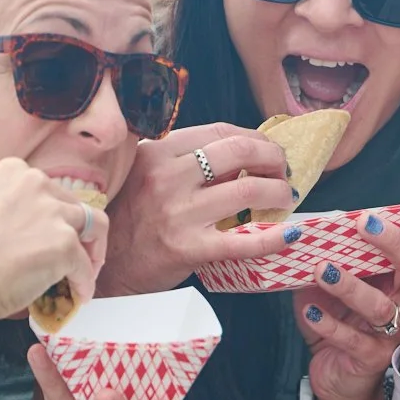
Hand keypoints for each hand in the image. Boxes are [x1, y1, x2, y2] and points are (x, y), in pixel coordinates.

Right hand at [0, 159, 104, 329]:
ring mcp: (53, 214)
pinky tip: (77, 296)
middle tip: (79, 257)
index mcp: (14, 171)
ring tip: (82, 275)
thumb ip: (18, 212)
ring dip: (92, 254)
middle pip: (79, 207)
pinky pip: (86, 267)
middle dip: (83, 234)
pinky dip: (85, 283)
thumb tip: (40, 234)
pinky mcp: (64, 245)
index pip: (53, 191)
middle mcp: (37, 184)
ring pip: (96, 228)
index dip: (60, 217)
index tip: (57, 234)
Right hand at [99, 124, 299, 293]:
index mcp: (156, 153)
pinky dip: (275, 236)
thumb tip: (243, 153)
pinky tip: (290, 233)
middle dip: (272, 158)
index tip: (267, 149)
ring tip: (284, 198)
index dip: (254, 137)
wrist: (109, 268)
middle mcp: (166, 178)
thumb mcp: (148, 176)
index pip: (218, 131)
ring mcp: (178, 213)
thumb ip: (186, 162)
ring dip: (278, 192)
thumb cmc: (132, 220)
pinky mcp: (190, 249)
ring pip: (247, 190)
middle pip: (238, 152)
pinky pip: (245, 240)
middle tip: (282, 170)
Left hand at [294, 185, 399, 399]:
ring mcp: (389, 331)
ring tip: (321, 269)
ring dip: (351, 285)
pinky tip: (308, 311)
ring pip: (380, 306)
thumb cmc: (341, 323)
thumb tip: (309, 226)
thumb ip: (329, 255)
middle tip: (363, 222)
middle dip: (393, 242)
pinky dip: (328, 324)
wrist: (339, 379)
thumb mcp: (334, 284)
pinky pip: (352, 340)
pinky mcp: (370, 356)